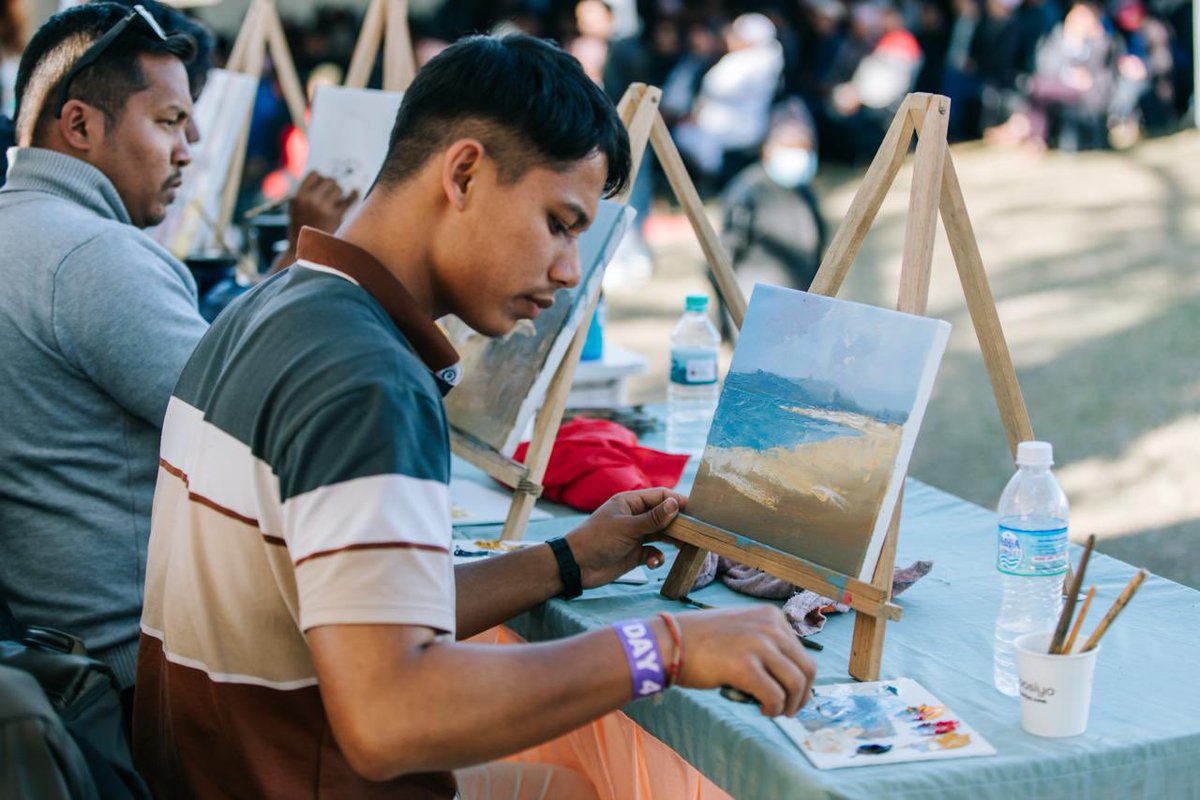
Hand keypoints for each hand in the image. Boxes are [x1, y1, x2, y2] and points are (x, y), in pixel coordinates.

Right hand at [271, 173, 359, 272]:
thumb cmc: (303, 228)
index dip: (322, 178)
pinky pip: (349, 199)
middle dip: (333, 187)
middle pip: (329, 180)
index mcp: (298, 197)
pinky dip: (354, 194)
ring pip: (338, 188)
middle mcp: (309, 200)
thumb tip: (327, 177)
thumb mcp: (297, 208)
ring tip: (337, 202)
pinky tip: (356, 192)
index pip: (315, 174)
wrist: (307, 251)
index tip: (324, 185)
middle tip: (333, 196)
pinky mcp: (335, 216)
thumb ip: (307, 193)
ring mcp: (322, 207)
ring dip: (340, 193)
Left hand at [565, 487, 685, 587]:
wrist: (576, 566)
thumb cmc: (598, 539)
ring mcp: (635, 535)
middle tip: (696, 531)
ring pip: (661, 534)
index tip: (697, 510)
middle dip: (679, 523)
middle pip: (664, 515)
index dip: (678, 501)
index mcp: (630, 502)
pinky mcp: (635, 553)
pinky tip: (653, 562)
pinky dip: (656, 557)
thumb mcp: (627, 528)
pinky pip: (653, 551)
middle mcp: (635, 516)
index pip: (660, 496)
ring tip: (685, 547)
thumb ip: (653, 518)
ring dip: (672, 541)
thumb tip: (675, 504)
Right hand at [666, 606, 816, 716]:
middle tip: (789, 709)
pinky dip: (772, 709)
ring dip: (790, 704)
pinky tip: (761, 710)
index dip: (800, 678)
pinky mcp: (745, 665)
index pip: (803, 652)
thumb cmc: (702, 641)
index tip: (789, 693)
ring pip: (796, 683)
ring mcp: (758, 644)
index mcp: (771, 616)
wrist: (670, 642)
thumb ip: (766, 643)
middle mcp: (770, 626)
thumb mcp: (742, 629)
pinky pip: (775, 696)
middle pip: (807, 668)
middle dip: (802, 695)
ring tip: (775, 712)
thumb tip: (787, 676)